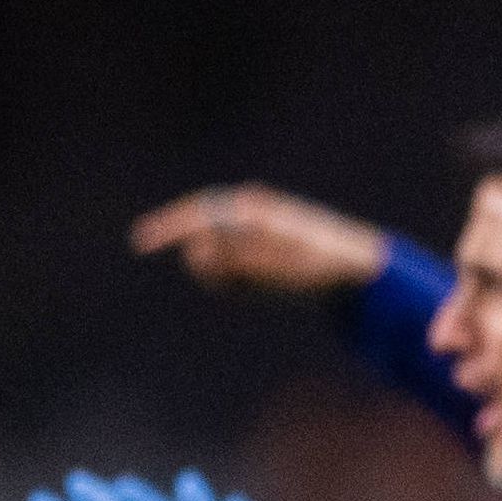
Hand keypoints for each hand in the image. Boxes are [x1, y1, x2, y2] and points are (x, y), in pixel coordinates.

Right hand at [129, 186, 386, 296]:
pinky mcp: (256, 260)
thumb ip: (238, 259)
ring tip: (264, 285)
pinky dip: (238, 287)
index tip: (142, 242)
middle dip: (210, 263)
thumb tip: (196, 251)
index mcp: (252, 210)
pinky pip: (232, 277)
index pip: (199, 213)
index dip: (169, 226)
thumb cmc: (322, 265)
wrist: (359, 274)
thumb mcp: (280, 264)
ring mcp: (250, 239)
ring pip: (216, 261)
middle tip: (236, 282)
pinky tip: (266, 290)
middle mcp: (247, 219)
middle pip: (205, 238)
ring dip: (226, 278)